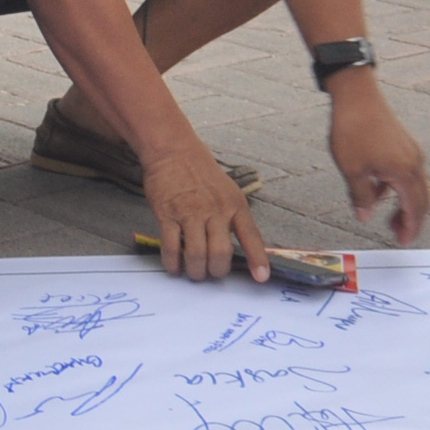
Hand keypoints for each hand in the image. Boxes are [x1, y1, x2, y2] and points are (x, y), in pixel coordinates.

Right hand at [142, 148, 270, 283]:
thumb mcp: (228, 192)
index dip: (257, 259)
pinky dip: (173, 263)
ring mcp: (190, 213)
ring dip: (195, 271)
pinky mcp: (168, 215)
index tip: (261, 278)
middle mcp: (215, 211)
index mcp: (235, 206)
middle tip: (211, 273)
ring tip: (194, 273)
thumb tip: (235, 250)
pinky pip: (172, 247)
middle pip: (220, 253)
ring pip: (196, 255)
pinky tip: (175, 266)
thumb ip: (233, 218)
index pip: (251, 236)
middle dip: (216, 271)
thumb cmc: (202, 174)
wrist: (174, 152)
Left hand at [325, 79, 429, 243]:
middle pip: (421, 199)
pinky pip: (405, 173)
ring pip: (414, 187)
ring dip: (405, 205)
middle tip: (397, 235)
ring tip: (388, 219)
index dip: (411, 228)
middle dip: (412, 220)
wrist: (356, 94)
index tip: (404, 242)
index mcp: (404, 172)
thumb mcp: (351, 169)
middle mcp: (414, 162)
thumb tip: (364, 217)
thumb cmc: (353, 129)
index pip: (415, 208)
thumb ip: (361, 196)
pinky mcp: (403, 145)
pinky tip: (377, 191)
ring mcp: (410, 152)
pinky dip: (397, 188)